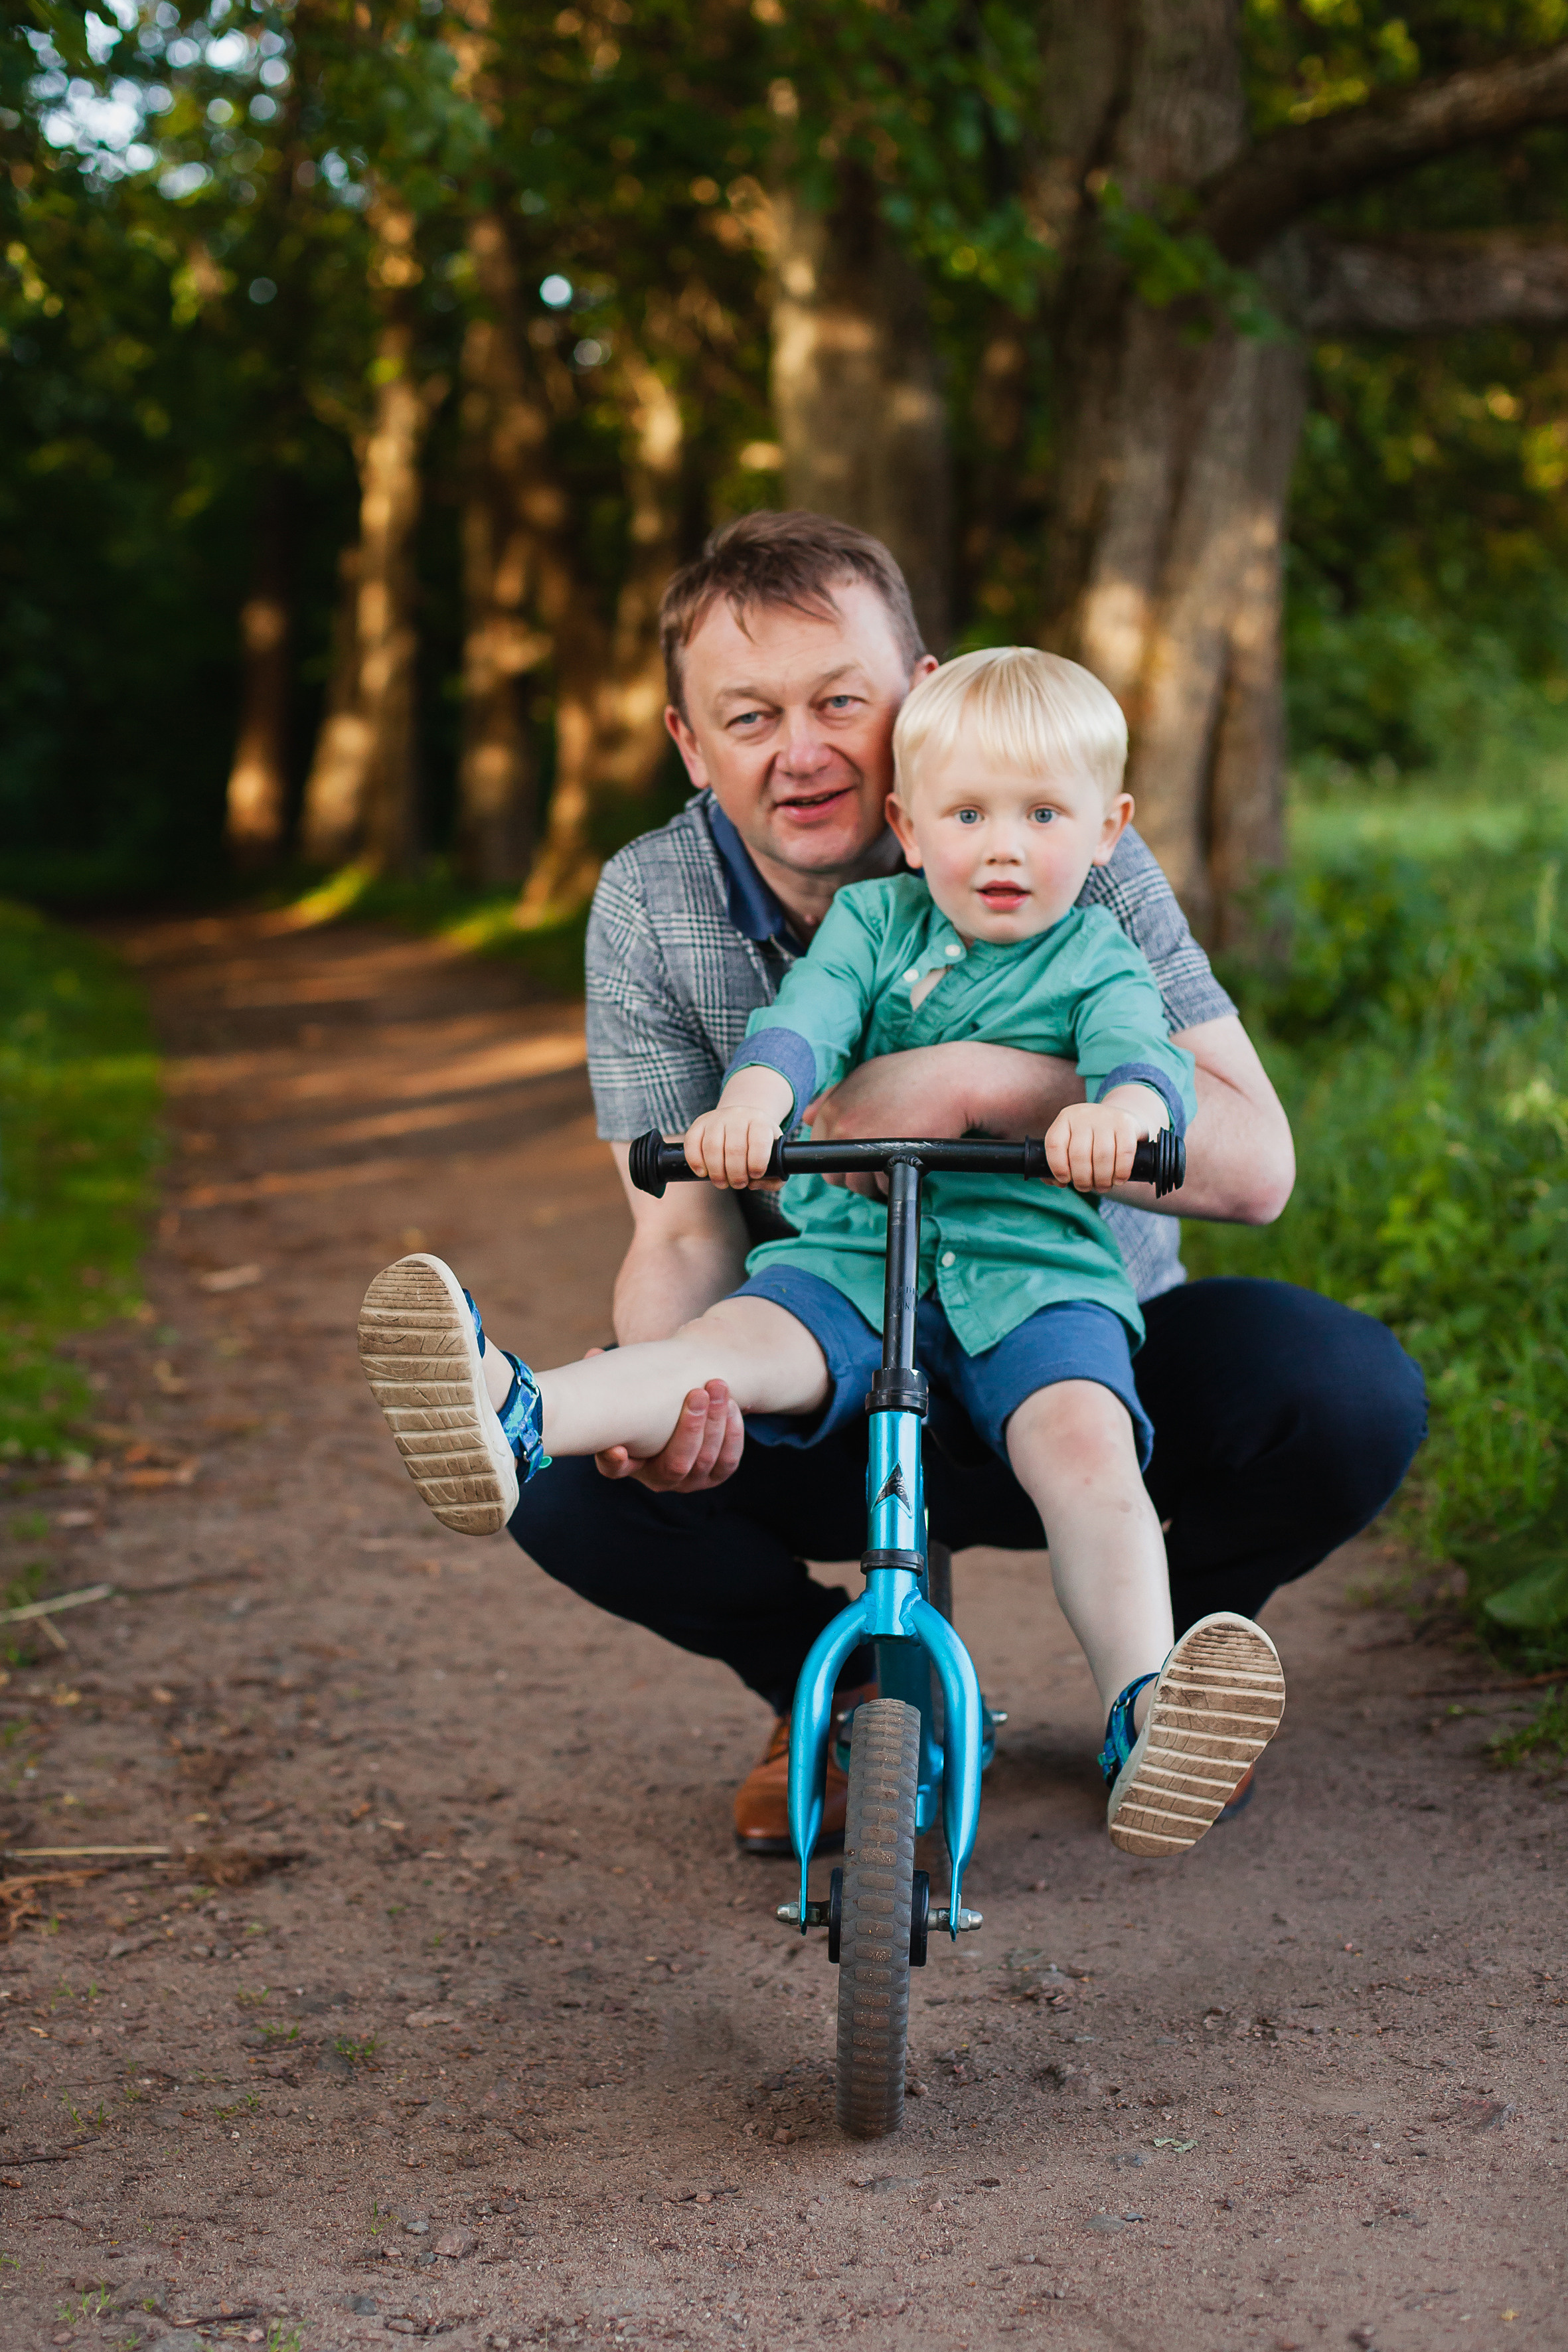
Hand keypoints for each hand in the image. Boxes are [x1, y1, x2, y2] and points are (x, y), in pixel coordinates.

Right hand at [592, 1370, 744, 1491]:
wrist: (680, 1408)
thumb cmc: (647, 1397)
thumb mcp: (629, 1388)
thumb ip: (610, 1375)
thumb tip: (593, 1355)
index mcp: (625, 1461)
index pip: (614, 1468)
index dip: (615, 1461)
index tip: (617, 1448)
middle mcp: (656, 1478)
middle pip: (674, 1465)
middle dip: (690, 1428)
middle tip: (698, 1392)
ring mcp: (687, 1481)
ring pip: (704, 1461)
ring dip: (714, 1423)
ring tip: (718, 1388)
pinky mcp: (713, 1476)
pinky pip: (727, 1462)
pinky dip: (732, 1433)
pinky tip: (732, 1405)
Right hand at [684, 1103, 780, 1188]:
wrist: (742, 1119)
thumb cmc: (758, 1143)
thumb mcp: (774, 1155)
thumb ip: (774, 1177)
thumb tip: (754, 1184)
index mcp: (760, 1122)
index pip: (759, 1141)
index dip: (757, 1163)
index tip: (755, 1175)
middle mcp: (738, 1116)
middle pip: (734, 1149)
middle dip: (736, 1174)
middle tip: (738, 1184)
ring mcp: (717, 1118)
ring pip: (712, 1147)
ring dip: (716, 1172)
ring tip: (722, 1183)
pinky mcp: (700, 1123)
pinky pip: (692, 1142)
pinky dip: (695, 1161)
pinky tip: (702, 1173)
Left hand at [807, 1043, 1081, 1193]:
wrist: (956, 1079)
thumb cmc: (916, 1077)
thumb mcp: (868, 1076)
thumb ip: (835, 1096)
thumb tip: (805, 1117)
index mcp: (832, 1106)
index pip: (819, 1150)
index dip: (842, 1157)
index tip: (864, 1154)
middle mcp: (840, 1124)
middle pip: (833, 1174)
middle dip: (855, 1175)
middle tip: (882, 1164)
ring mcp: (861, 1142)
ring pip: (856, 1185)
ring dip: (876, 1182)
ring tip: (898, 1162)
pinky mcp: (885, 1157)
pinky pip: (882, 1186)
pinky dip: (896, 1183)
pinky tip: (911, 1163)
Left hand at [1044, 1100, 1148, 1191]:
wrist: (1123, 1121)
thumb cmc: (1092, 1140)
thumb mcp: (1073, 1143)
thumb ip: (1060, 1163)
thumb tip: (1057, 1183)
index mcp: (1065, 1119)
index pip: (1054, 1144)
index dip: (1058, 1167)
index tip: (1065, 1180)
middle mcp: (1084, 1115)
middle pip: (1079, 1155)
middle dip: (1082, 1179)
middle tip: (1087, 1187)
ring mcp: (1106, 1117)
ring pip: (1102, 1156)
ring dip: (1102, 1179)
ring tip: (1102, 1187)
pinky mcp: (1127, 1123)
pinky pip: (1124, 1153)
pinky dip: (1121, 1172)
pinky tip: (1119, 1180)